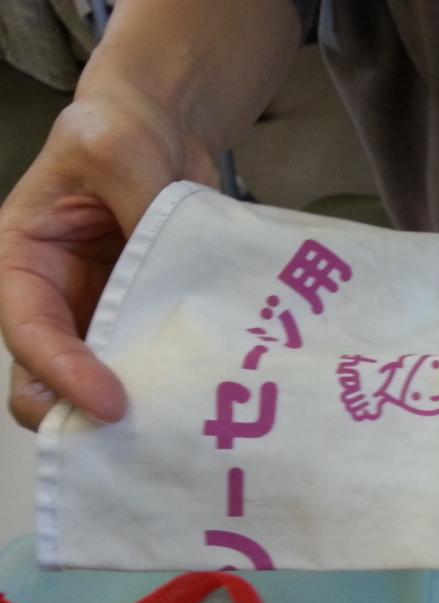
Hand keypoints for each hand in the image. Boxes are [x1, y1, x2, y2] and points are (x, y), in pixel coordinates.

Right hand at [0, 87, 217, 429]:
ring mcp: (102, 312)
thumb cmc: (119, 130)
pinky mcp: (148, 316)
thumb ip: (136, 204)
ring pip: (102, 379)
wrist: (164, 126)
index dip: (61, 373)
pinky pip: (154, 359)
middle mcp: (54, 298)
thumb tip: (160, 260)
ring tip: (177, 426)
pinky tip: (208, 396)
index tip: (110, 402)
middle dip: (82, 411)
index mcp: (21, 261)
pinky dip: (172, 382)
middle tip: (138, 432)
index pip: (28, 330)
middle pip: (49, 376)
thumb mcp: (117, 152)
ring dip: (134, 405)